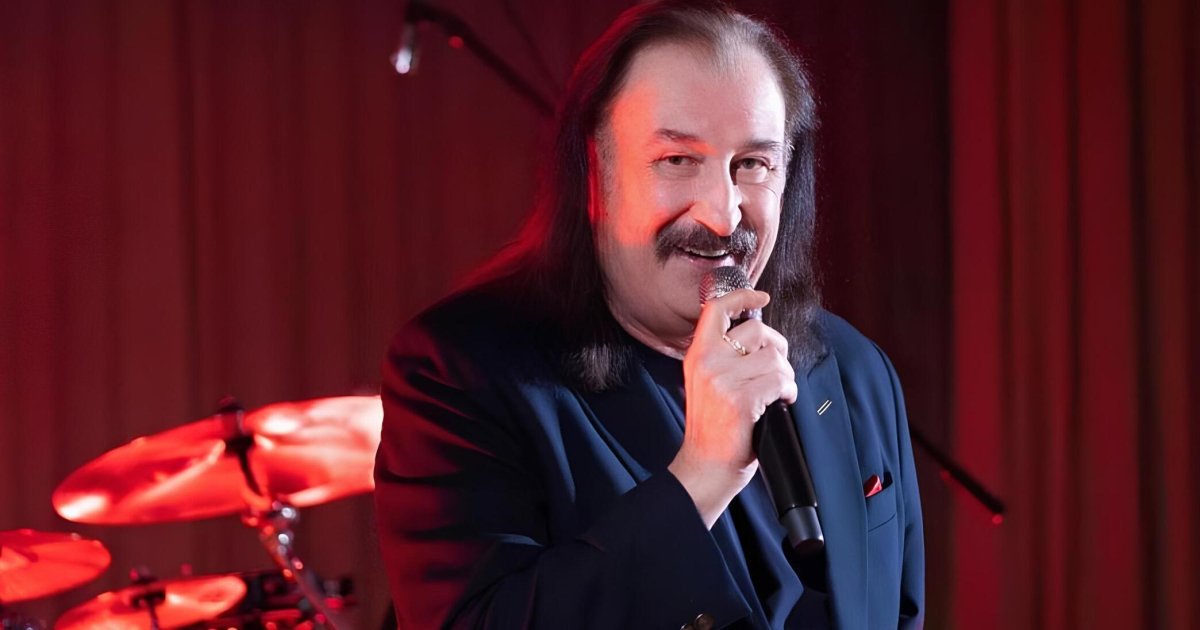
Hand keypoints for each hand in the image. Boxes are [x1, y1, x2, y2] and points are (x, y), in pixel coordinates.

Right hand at [667, 288, 796, 527]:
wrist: (704, 466)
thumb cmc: (711, 427)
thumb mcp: (705, 382)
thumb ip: (723, 356)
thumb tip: (758, 336)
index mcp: (697, 354)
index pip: (717, 309)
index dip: (742, 296)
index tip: (760, 296)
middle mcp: (708, 362)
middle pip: (758, 331)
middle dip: (777, 349)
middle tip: (776, 369)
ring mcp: (724, 380)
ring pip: (774, 357)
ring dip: (785, 375)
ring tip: (777, 392)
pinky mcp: (742, 399)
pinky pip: (780, 380)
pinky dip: (788, 391)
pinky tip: (780, 402)